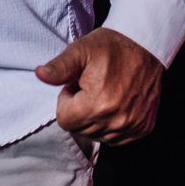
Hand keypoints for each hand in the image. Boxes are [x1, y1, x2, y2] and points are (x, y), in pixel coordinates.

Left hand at [36, 28, 163, 146]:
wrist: (145, 46)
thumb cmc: (110, 47)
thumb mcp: (80, 51)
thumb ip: (59, 67)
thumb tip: (39, 74)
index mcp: (97, 104)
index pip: (64, 120)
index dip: (66, 101)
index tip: (76, 85)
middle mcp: (117, 121)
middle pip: (80, 129)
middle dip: (80, 110)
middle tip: (89, 87)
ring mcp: (133, 127)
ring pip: (98, 135)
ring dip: (95, 118)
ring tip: (103, 93)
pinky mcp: (143, 128)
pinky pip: (117, 138)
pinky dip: (112, 124)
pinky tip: (115, 103)